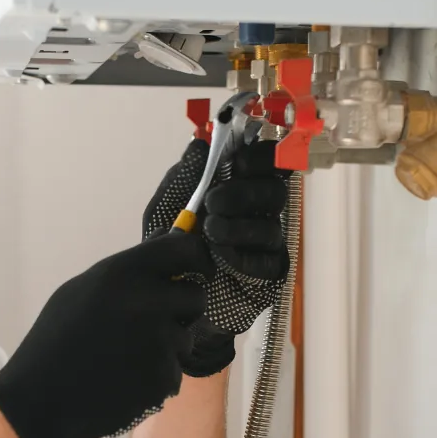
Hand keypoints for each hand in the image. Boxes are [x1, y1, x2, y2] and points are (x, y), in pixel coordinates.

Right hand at [0, 232, 214, 437]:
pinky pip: (173, 370)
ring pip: (185, 338)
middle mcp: (147, 302)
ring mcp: (159, 341)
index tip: (192, 270)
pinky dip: (155, 377)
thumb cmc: (55, 341)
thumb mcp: (79, 292)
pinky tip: (124, 381)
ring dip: (166, 347)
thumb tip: (164, 251)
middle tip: (153, 322)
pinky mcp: (164, 377)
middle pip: (196, 295)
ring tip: (124, 358)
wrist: (40, 400)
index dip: (194, 258)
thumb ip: (126, 272)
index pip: (184, 249)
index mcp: (123, 273)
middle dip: (181, 308)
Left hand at [143, 136, 289, 376]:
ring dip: (239, 226)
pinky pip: (270, 262)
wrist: (163, 291)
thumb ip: (182, 176)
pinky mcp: (268, 273)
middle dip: (244, 192)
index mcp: (238, 187)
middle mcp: (258, 212)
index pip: (266, 162)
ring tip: (209, 231)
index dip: (260, 157)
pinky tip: (222, 257)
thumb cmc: (168, 244)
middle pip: (275, 190)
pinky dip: (244, 257)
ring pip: (271, 226)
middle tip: (213, 201)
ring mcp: (266, 243)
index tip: (237, 163)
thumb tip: (199, 146)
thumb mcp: (165, 206)